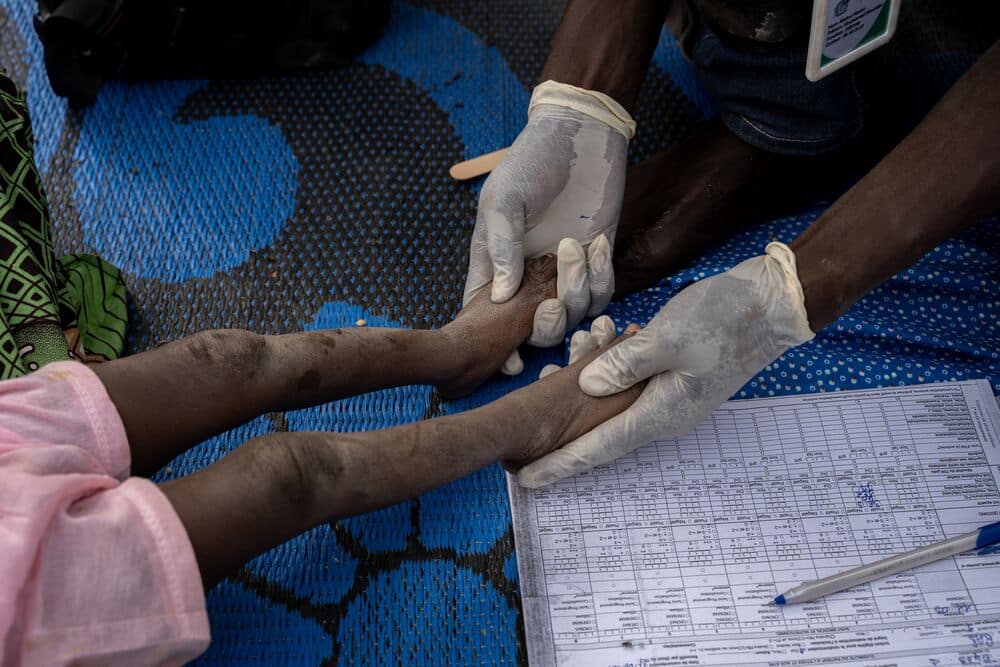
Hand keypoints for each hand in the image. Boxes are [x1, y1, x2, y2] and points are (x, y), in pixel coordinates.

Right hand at [463, 81, 633, 374]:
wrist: (580, 133)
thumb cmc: (531, 162)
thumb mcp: (503, 200)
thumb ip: (500, 248)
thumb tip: (499, 299)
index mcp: (496, 265)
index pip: (490, 317)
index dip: (497, 345)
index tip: (510, 362)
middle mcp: (530, 276)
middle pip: (535, 328)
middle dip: (546, 328)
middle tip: (552, 303)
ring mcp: (565, 271)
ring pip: (573, 313)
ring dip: (576, 291)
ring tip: (574, 247)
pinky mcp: (597, 260)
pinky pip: (602, 292)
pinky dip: (601, 277)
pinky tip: (596, 242)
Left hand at [516, 242, 814, 487]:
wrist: (771, 304)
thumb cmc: (726, 319)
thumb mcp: (672, 336)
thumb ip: (626, 363)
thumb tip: (586, 385)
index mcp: (662, 412)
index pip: (601, 447)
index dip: (561, 464)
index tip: (527, 481)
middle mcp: (663, 413)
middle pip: (601, 434)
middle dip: (561, 433)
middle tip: (524, 431)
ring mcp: (669, 397)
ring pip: (611, 406)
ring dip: (581, 390)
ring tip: (557, 365)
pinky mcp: (671, 377)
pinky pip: (627, 385)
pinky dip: (604, 369)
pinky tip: (594, 342)